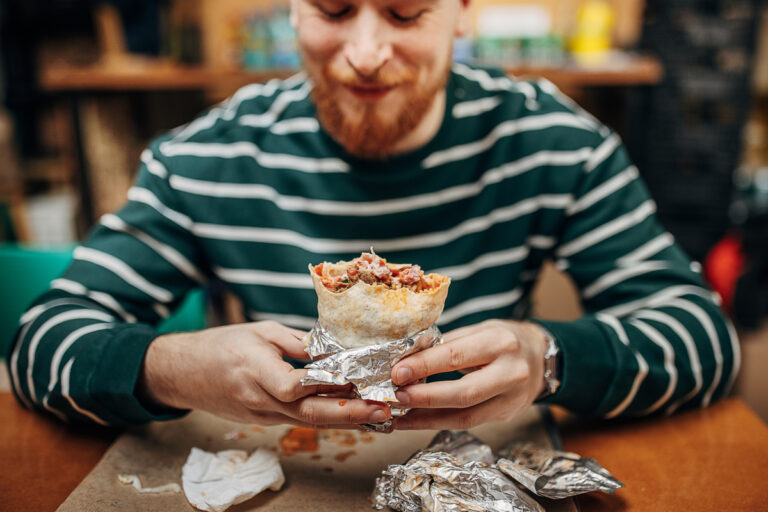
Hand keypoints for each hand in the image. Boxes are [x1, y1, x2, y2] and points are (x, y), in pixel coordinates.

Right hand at [138, 321, 389, 427]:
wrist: (183, 373)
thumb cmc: (221, 345)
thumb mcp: (260, 331)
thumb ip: (297, 343)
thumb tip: (334, 350)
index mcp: (254, 370)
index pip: (290, 386)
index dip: (321, 383)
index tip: (349, 377)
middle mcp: (258, 399)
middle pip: (307, 413)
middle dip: (347, 413)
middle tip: (380, 408)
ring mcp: (261, 415)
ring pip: (307, 420)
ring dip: (343, 419)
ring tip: (377, 413)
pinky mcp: (264, 420)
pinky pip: (299, 420)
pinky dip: (326, 417)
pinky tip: (350, 413)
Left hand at [390, 320, 547, 429]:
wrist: (542, 357)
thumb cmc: (504, 340)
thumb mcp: (480, 330)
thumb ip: (448, 344)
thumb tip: (408, 359)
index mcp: (500, 342)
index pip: (457, 356)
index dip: (425, 366)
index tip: (398, 371)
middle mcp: (511, 372)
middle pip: (464, 393)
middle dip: (425, 397)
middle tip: (398, 395)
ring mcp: (512, 398)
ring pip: (466, 416)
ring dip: (428, 418)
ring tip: (402, 416)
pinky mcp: (507, 415)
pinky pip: (469, 422)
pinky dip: (440, 423)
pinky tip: (418, 420)